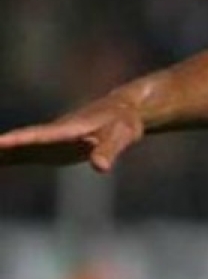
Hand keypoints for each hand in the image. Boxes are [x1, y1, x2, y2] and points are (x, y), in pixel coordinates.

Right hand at [0, 95, 144, 172]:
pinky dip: (9, 158)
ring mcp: (51, 141)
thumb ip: (109, 149)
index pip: (35, 137)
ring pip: (19, 149)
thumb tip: (100, 167)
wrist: (124, 111)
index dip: (14, 142)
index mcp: (67, 129)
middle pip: (20, 143)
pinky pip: (27, 154)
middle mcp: (53, 134)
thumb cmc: (123, 122)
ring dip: (1, 155)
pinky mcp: (53, 148)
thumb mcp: (121, 135)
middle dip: (0, 149)